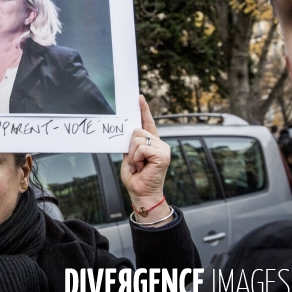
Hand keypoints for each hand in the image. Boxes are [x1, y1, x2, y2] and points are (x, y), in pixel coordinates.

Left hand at [121, 96, 171, 224]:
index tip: (139, 97)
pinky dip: (136, 158)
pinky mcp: (163, 155)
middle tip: (135, 162)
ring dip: (133, 155)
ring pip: (137, 139)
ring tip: (139, 166)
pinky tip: (142, 167)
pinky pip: (141, 148)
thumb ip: (131, 144)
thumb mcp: (129, 157)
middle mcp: (159, 143)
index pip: (147, 122)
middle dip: (130, 147)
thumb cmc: (135, 178)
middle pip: (137, 131)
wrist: (141, 193)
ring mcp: (163, 148)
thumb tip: (128, 131)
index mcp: (151, 143)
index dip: (143, 110)